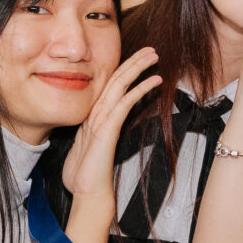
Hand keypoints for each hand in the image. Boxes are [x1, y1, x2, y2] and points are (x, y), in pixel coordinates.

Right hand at [60, 47, 161, 202]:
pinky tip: (154, 79)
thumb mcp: (95, 150)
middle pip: (114, 80)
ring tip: (152, 55)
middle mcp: (95, 115)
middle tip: (150, 49)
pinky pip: (125, 102)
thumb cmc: (90, 176)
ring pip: (118, 85)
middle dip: (132, 62)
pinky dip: (140, 88)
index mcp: (93, 118)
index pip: (109, 87)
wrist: (88, 193)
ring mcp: (100, 120)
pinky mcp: (106, 128)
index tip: (139, 59)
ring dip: (136, 68)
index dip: (124, 70)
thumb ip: (99, 136)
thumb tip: (106, 130)